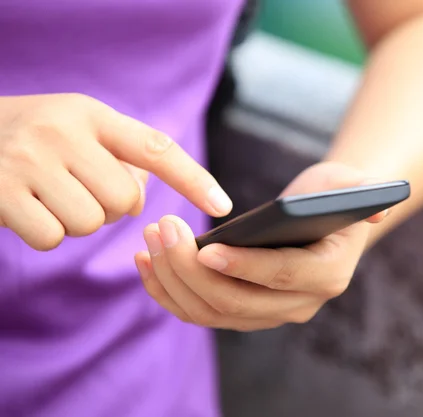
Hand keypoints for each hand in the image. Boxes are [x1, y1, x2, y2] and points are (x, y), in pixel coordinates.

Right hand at [0, 94, 230, 249]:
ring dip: (77, 221)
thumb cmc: (36, 137)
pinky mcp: (0, 192)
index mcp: (92, 115)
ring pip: (90, 222)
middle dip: (110, 207)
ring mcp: (29, 160)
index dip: (193, 179)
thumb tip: (141, 205)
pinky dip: (46, 233)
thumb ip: (119, 158)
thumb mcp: (79, 129)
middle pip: (124, 201)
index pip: (155, 148)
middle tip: (80, 189)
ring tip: (52, 195)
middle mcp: (63, 132)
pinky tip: (27, 207)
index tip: (223, 206)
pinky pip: (52, 238)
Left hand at [135, 162, 387, 330]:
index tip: (205, 249)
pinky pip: (199, 312)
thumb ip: (364, 190)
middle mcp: (300, 305)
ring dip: (172, 281)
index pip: (282, 277)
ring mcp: (269, 314)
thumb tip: (377, 207)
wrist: (321, 220)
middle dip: (191, 270)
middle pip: (237, 302)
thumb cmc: (333, 195)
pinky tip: (146, 262)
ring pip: (211, 313)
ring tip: (148, 241)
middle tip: (161, 229)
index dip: (244, 267)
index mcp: (328, 274)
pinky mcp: (243, 311)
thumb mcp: (351, 183)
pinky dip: (168, 292)